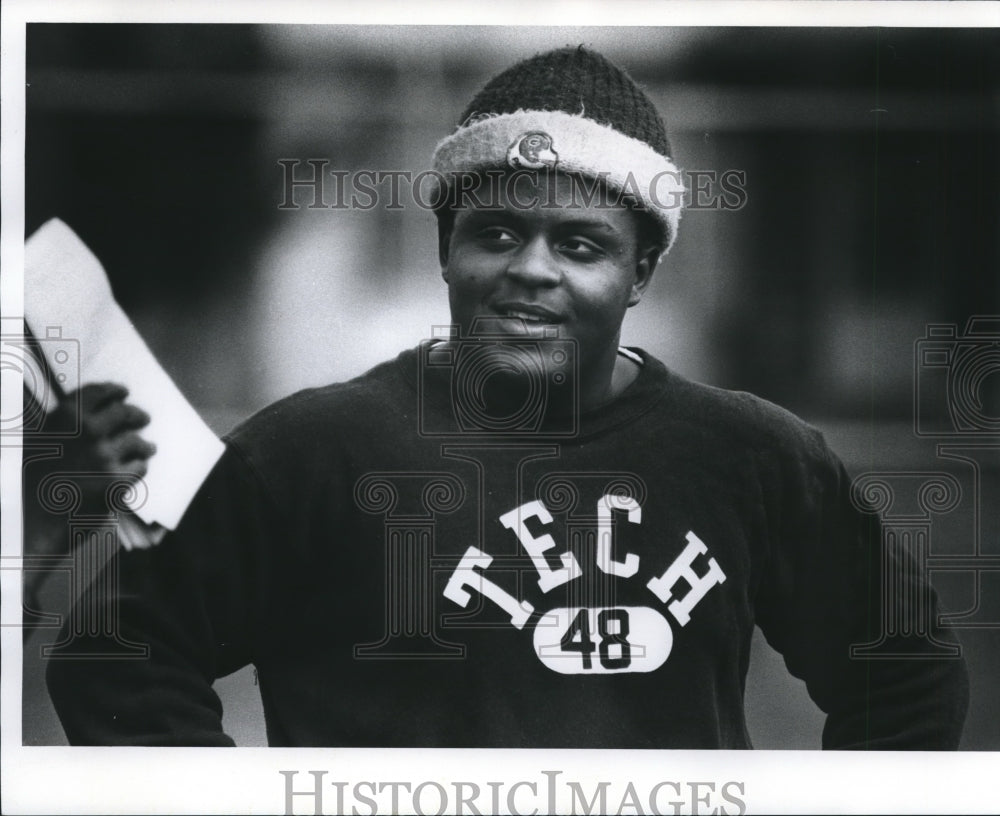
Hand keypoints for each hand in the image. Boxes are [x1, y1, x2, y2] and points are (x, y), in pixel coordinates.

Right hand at [41, 382, 156, 482]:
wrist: (34, 514)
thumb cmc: (36, 477)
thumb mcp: (40, 439)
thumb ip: (67, 423)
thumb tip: (99, 409)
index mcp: (66, 416)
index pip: (99, 392)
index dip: (114, 391)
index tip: (123, 392)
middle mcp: (88, 431)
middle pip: (124, 413)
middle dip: (137, 415)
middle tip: (144, 418)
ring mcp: (104, 456)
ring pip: (136, 442)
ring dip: (144, 445)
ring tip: (149, 447)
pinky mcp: (116, 480)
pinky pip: (139, 467)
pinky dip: (140, 466)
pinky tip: (139, 467)